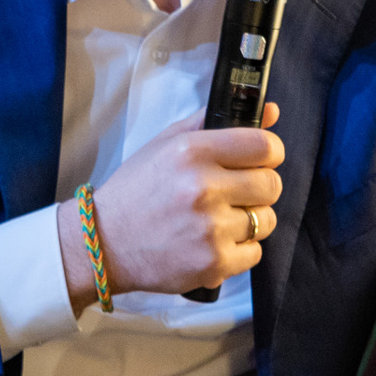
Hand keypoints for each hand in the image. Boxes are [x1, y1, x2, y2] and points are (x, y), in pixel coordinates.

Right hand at [58, 103, 282, 313]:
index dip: (269, 153)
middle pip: (271, 184)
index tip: (260, 161)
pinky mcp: (213, 264)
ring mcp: (210, 229)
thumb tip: (272, 111)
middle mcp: (203, 188)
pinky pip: (255, 253)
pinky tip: (214, 243)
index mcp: (192, 152)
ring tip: (220, 220)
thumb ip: (216, 122)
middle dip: (259, 188)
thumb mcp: (167, 143)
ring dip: (250, 220)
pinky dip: (240, 250)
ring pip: (266, 220)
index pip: (265, 146)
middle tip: (236, 193)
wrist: (103, 244)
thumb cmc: (137, 191)